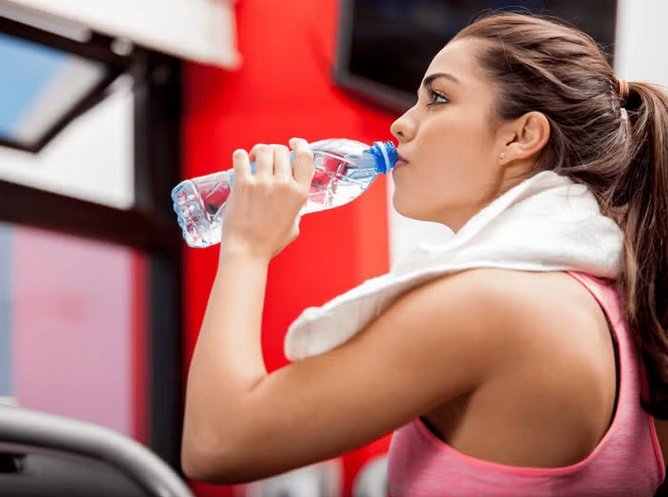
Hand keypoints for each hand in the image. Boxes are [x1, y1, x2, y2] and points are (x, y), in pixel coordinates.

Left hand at [219, 138, 314, 259]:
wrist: (247, 251)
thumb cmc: (269, 243)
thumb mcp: (294, 226)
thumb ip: (296, 210)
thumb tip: (292, 201)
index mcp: (300, 194)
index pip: (306, 157)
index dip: (300, 145)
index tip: (293, 143)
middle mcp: (283, 185)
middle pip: (281, 150)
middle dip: (275, 150)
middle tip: (268, 158)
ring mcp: (263, 183)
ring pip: (263, 149)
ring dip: (258, 151)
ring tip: (254, 158)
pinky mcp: (243, 185)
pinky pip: (241, 157)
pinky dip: (241, 156)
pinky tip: (241, 161)